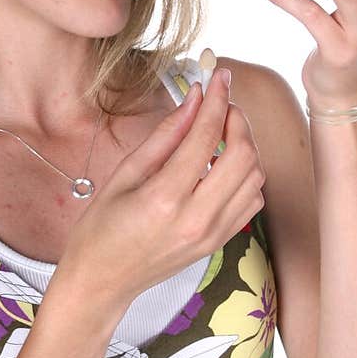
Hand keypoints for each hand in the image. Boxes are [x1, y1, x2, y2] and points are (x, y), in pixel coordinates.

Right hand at [59, 69, 265, 308]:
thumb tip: (194, 99)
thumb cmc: (101, 228)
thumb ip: (165, 135)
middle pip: (243, 155)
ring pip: (255, 178)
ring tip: (221, 133)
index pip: (207, 136)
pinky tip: (222, 167)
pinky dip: (246, 176)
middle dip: (238, 120)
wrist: (102, 281)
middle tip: (221, 105)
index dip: (217, 99)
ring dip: (245, 147)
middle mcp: (197, 218)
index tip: (219, 76)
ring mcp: (212, 234)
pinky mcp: (219, 243)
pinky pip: (251, 201)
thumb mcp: (124, 174)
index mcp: (165, 197)